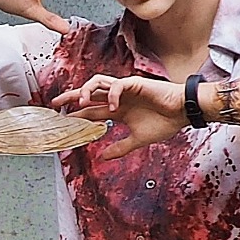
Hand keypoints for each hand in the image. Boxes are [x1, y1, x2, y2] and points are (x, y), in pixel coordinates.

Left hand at [53, 73, 187, 158]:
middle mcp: (118, 98)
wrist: (184, 113)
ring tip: (81, 103)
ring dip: (87, 90)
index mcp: (117, 110)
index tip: (62, 121)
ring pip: (98, 82)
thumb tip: (102, 158)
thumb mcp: (138, 140)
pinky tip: (112, 108)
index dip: (76, 115)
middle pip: (89, 93)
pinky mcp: (136, 84)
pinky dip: (112, 95)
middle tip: (55, 104)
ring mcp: (126, 90)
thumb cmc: (165, 122)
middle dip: (71, 97)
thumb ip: (120, 148)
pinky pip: (118, 85)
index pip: (91, 111)